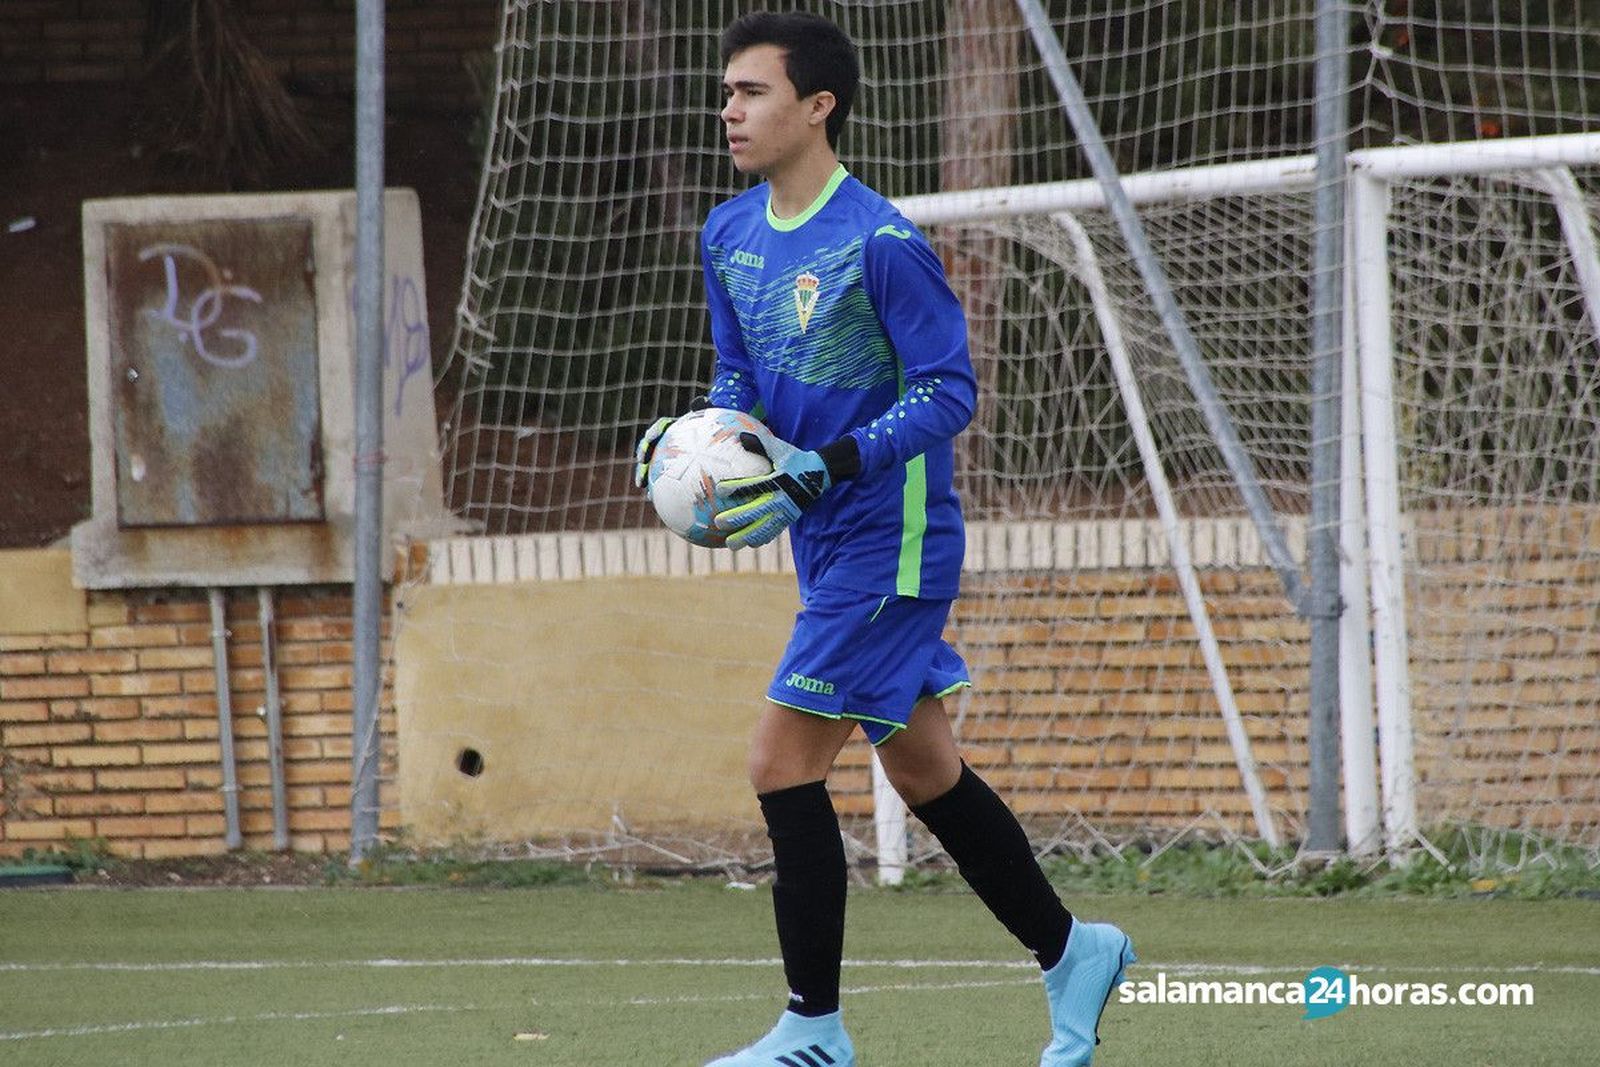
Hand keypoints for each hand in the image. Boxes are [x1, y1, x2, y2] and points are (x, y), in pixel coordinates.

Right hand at [633, 397, 708, 489]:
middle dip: (642, 456)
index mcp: (673, 428)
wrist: (711, 437)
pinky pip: (660, 478)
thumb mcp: (710, 417)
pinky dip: (656, 488)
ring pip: (650, 465)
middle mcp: (665, 441)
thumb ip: (704, 409)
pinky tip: (656, 500)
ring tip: (642, 486)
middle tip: (642, 463)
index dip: (653, 433)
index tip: (651, 437)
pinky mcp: (668, 469)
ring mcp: (664, 455)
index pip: (660, 427)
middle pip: (649, 447)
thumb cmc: (712, 426)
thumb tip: (701, 399)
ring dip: (643, 475)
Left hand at [712, 433, 831, 548]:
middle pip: (755, 512)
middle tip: (718, 523)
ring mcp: (785, 512)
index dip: (735, 488)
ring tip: (730, 545)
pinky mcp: (789, 519)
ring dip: (745, 537)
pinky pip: (774, 532)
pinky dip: (761, 538)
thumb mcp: (781, 449)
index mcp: (776, 481)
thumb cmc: (795, 459)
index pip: (752, 485)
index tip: (719, 490)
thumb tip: (740, 436)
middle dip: (736, 518)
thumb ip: (761, 444)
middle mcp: (780, 499)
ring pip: (763, 528)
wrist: (819, 474)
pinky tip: (749, 543)